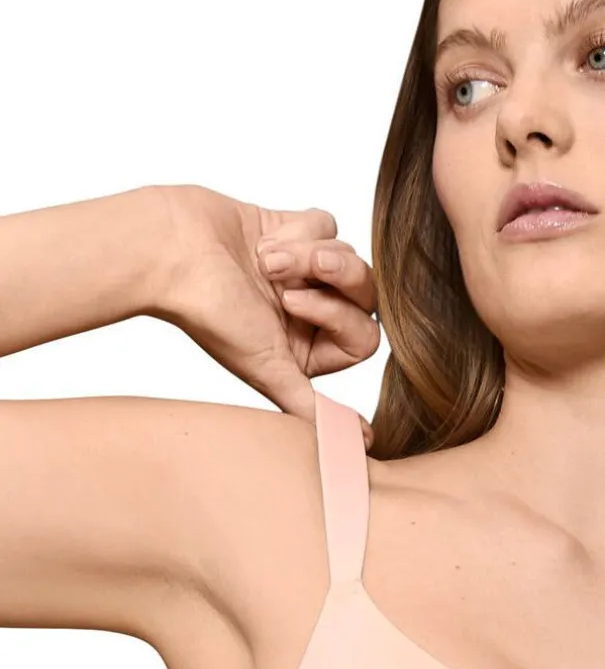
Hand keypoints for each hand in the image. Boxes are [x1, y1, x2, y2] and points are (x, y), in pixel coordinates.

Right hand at [155, 184, 379, 435]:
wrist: (174, 252)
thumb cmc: (212, 314)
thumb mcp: (270, 369)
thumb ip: (314, 408)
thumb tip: (360, 444)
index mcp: (309, 350)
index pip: (364, 336)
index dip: (338, 315)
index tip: (291, 304)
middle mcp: (310, 314)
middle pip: (366, 292)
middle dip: (331, 277)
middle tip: (282, 279)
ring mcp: (304, 272)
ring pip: (349, 254)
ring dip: (306, 252)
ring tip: (266, 259)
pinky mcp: (294, 231)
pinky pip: (328, 224)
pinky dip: (298, 229)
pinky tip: (263, 241)